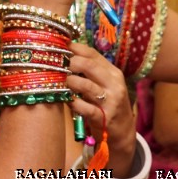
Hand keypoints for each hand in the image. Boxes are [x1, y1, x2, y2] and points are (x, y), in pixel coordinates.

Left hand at [67, 43, 134, 166]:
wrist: (122, 131)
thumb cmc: (107, 103)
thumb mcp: (104, 84)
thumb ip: (89, 70)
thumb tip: (65, 52)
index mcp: (113, 73)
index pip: (92, 53)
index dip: (73, 48)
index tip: (58, 47)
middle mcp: (114, 84)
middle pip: (89, 65)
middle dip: (69, 62)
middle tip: (55, 64)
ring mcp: (111, 101)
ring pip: (86, 86)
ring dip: (69, 81)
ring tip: (58, 81)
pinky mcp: (104, 118)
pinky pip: (85, 108)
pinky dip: (73, 103)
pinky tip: (66, 100)